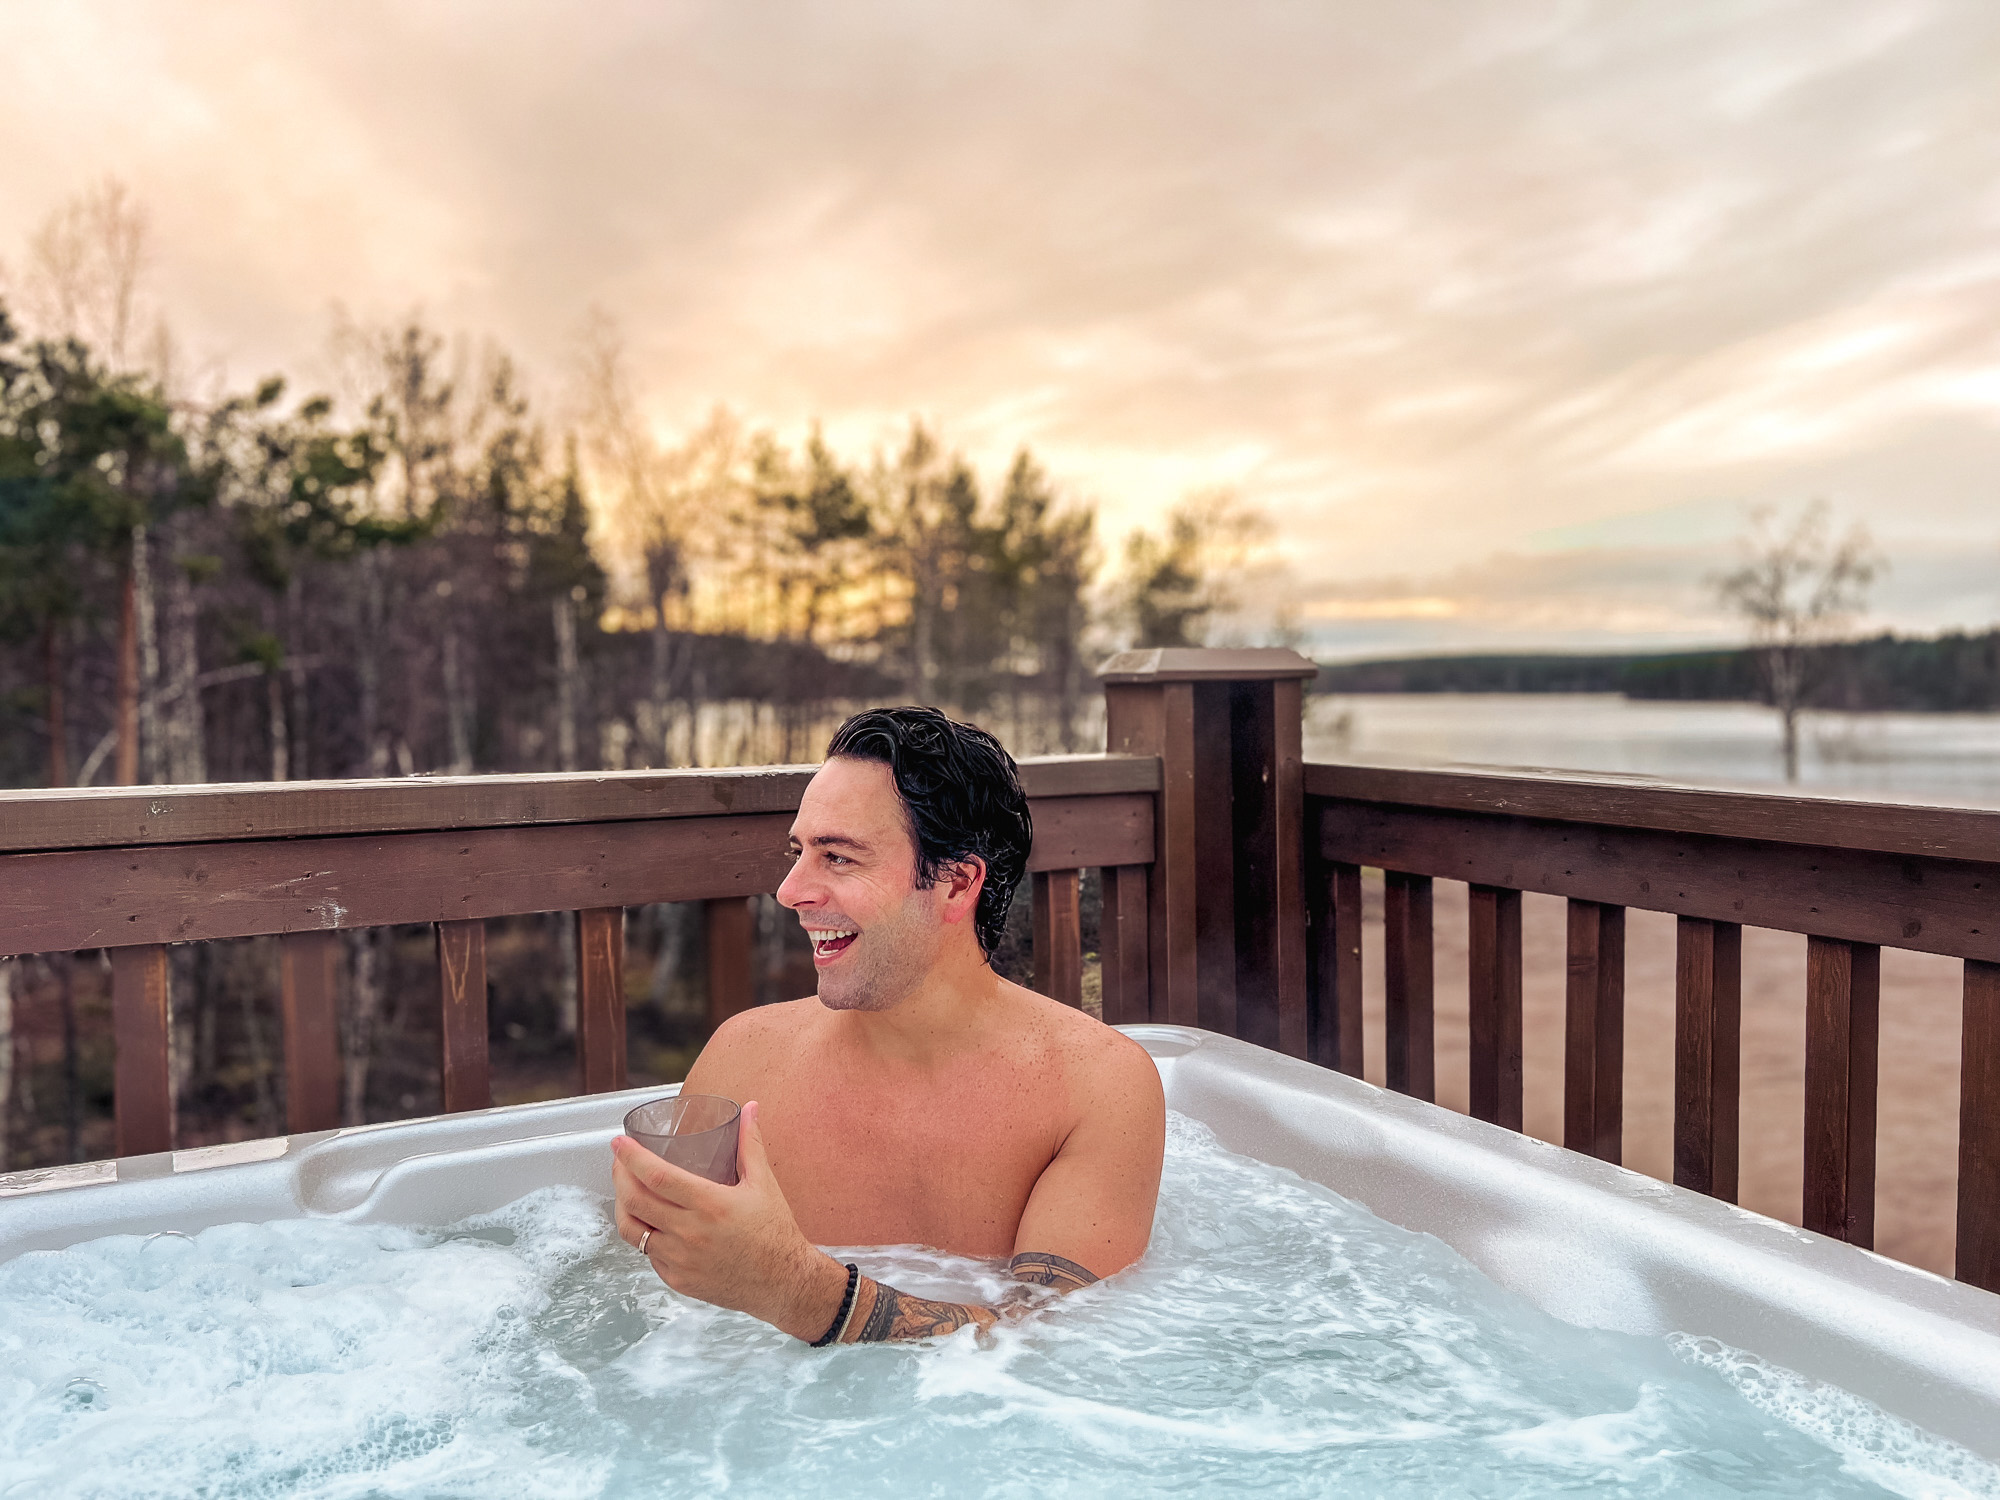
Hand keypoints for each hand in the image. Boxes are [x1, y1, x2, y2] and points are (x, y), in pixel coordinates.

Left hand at [611, 1100, 848, 1340]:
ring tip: (626, 1191)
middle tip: (619, 1161)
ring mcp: (679, 1260)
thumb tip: (750, 1109)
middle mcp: (689, 1233)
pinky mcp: (677, 1280)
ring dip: (622, 1207)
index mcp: (710, 1205)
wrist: (783, 1283)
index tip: (620, 1143)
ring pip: (632, 1231)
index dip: (631, 1157)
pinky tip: (648, 1221)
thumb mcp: (764, 1184)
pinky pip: (647, 1254)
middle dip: (619, 1176)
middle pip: (634, 1202)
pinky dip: (643, 1234)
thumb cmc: (775, 1233)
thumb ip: (750, 1144)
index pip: (657, 1176)